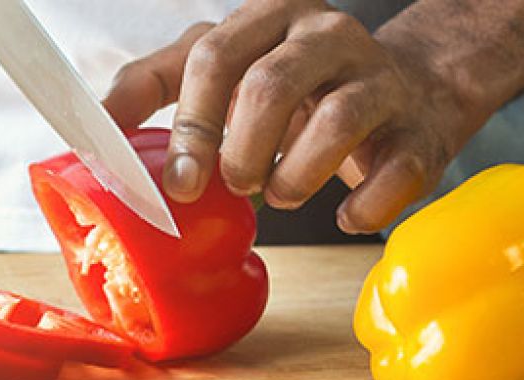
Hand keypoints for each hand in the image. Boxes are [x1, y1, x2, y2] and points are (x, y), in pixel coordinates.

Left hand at [103, 0, 466, 233]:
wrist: (414, 91)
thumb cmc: (308, 87)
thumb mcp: (235, 66)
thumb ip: (165, 82)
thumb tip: (101, 123)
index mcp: (276, 16)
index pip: (217, 56)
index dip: (193, 125)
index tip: (180, 184)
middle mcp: (332, 37)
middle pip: (273, 87)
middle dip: (243, 152)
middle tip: (238, 185)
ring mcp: (384, 82)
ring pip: (337, 122)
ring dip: (297, 177)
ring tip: (283, 193)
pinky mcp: (421, 134)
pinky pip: (393, 175)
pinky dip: (361, 207)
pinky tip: (344, 214)